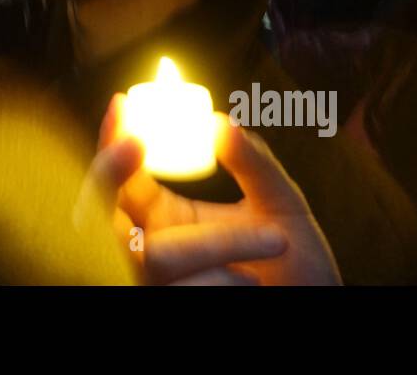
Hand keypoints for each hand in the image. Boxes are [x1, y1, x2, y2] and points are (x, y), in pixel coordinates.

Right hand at [84, 94, 341, 284]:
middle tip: (136, 144)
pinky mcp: (168, 305)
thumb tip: (220, 122)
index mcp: (162, 215)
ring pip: (155, 256)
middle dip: (107, 175)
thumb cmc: (298, 265)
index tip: (122, 105)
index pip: (118, 177)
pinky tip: (254, 283)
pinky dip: (220, 283)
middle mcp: (148, 249)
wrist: (317, 310)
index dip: (109, 141)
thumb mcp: (280, 202)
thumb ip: (253, 161)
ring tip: (276, 239)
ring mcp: (156, 283)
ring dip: (215, 242)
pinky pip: (179, 289)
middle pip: (98, 214)